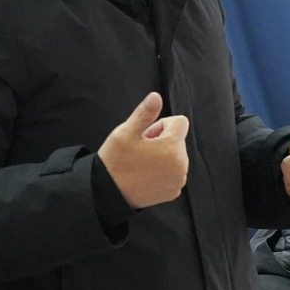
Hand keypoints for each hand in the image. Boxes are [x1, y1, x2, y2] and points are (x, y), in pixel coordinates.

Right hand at [99, 92, 189, 209]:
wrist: (108, 193)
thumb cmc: (115, 162)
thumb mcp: (125, 132)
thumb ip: (145, 113)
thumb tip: (156, 96)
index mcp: (172, 148)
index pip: (179, 122)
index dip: (161, 125)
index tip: (145, 135)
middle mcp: (181, 165)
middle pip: (178, 140)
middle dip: (162, 140)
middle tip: (140, 150)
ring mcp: (178, 180)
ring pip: (176, 156)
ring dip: (163, 156)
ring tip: (141, 163)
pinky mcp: (173, 191)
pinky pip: (174, 172)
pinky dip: (163, 171)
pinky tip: (145, 175)